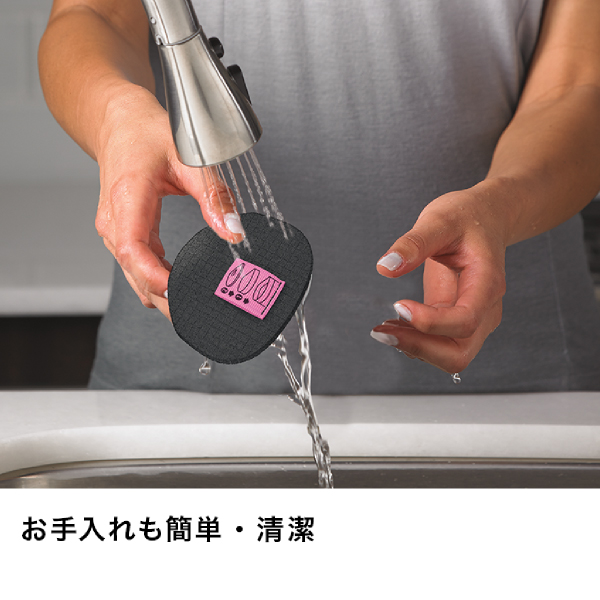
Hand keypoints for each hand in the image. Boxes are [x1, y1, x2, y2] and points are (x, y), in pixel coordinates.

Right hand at [94, 86, 242, 319]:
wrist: (117, 122)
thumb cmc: (147, 133)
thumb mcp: (188, 157)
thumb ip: (213, 195)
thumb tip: (234, 231)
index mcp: (127, 200)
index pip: (134, 250)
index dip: (155, 277)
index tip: (180, 293)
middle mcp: (115, 221)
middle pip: (136, 273)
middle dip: (167, 299)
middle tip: (201, 316)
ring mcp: (116, 230)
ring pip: (135, 276)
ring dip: (161, 295)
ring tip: (194, 310)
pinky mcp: (123, 234)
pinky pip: (137, 267)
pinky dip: (157, 282)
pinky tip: (179, 289)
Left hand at [370, 181, 508, 373]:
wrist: (486, 218)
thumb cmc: (466, 217)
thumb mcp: (439, 220)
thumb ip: (413, 243)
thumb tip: (385, 267)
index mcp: (487, 283)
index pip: (465, 320)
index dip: (430, 322)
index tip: (398, 304)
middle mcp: (486, 309)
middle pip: (459, 354)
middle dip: (420, 348)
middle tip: (383, 331)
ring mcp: (474, 319)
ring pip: (450, 357)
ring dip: (415, 348)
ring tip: (383, 328)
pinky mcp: (456, 321)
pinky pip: (439, 345)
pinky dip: (415, 342)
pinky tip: (393, 324)